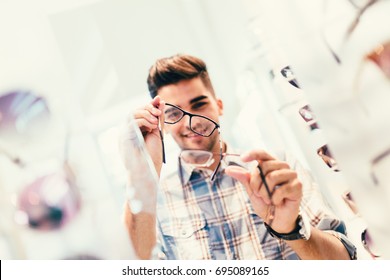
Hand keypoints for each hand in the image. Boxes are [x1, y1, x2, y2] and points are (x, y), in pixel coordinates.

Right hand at [118, 97, 164, 213]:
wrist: (148, 171)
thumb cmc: (152, 156)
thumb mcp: (157, 133)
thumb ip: (158, 119)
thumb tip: (160, 101)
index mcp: (135, 131)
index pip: (140, 112)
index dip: (149, 105)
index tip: (159, 100)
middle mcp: (127, 131)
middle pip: (135, 111)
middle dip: (148, 108)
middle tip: (159, 112)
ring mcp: (124, 134)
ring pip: (132, 113)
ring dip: (146, 113)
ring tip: (156, 121)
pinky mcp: (124, 137)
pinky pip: (132, 121)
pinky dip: (143, 120)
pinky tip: (152, 126)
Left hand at [225, 149, 301, 232]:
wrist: (277, 220)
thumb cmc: (266, 203)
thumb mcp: (252, 190)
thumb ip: (244, 179)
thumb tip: (229, 169)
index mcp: (271, 165)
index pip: (262, 153)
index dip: (253, 154)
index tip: (242, 158)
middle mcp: (282, 167)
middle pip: (264, 166)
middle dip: (256, 183)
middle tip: (258, 194)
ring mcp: (292, 175)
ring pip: (272, 177)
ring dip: (265, 192)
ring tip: (268, 199)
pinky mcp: (298, 186)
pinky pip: (281, 190)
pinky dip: (275, 199)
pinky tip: (277, 202)